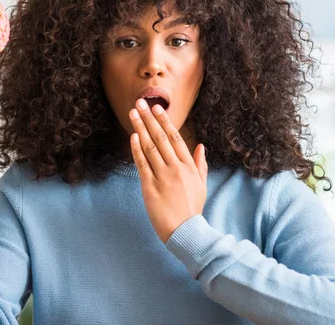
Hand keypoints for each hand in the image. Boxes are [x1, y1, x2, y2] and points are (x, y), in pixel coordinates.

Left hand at [129, 99, 207, 243]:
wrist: (186, 232)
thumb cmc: (193, 209)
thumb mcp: (202, 185)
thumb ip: (200, 164)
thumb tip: (201, 146)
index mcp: (188, 166)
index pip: (175, 138)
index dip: (165, 122)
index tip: (157, 108)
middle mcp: (176, 168)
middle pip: (160, 138)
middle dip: (149, 119)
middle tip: (140, 103)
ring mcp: (163, 177)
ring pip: (150, 147)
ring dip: (141, 128)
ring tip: (133, 113)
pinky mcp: (150, 187)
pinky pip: (142, 164)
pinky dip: (137, 149)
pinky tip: (132, 136)